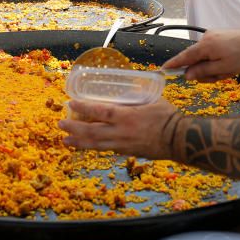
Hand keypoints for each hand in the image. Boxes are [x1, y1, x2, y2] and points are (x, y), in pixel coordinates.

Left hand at [59, 99, 177, 157]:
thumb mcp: (150, 100)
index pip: (99, 112)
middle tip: (60, 124)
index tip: (70, 103)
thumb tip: (127, 87)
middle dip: (74, 128)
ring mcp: (123, 145)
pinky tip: (86, 145)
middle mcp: (121, 132)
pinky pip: (106, 149)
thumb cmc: (167, 117)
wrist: (179, 139)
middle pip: (91, 132)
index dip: (83, 108)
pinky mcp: (127, 152)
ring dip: (78, 142)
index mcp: (126, 116)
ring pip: (95, 145)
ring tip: (66, 140)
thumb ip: (135, 97)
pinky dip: (94, 147)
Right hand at [162, 27, 239, 82]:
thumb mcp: (223, 68)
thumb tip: (186, 75)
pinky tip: (232, 63)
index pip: (184, 57)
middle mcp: (206, 38)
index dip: (173, 64)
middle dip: (206, 71)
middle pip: (196, 59)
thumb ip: (202, 72)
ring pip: (206, 57)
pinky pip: (213, 52)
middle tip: (221, 77)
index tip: (162, 70)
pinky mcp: (221, 36)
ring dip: (214, 67)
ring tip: (230, 70)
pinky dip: (219, 61)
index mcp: (205, 45)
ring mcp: (214, 36)